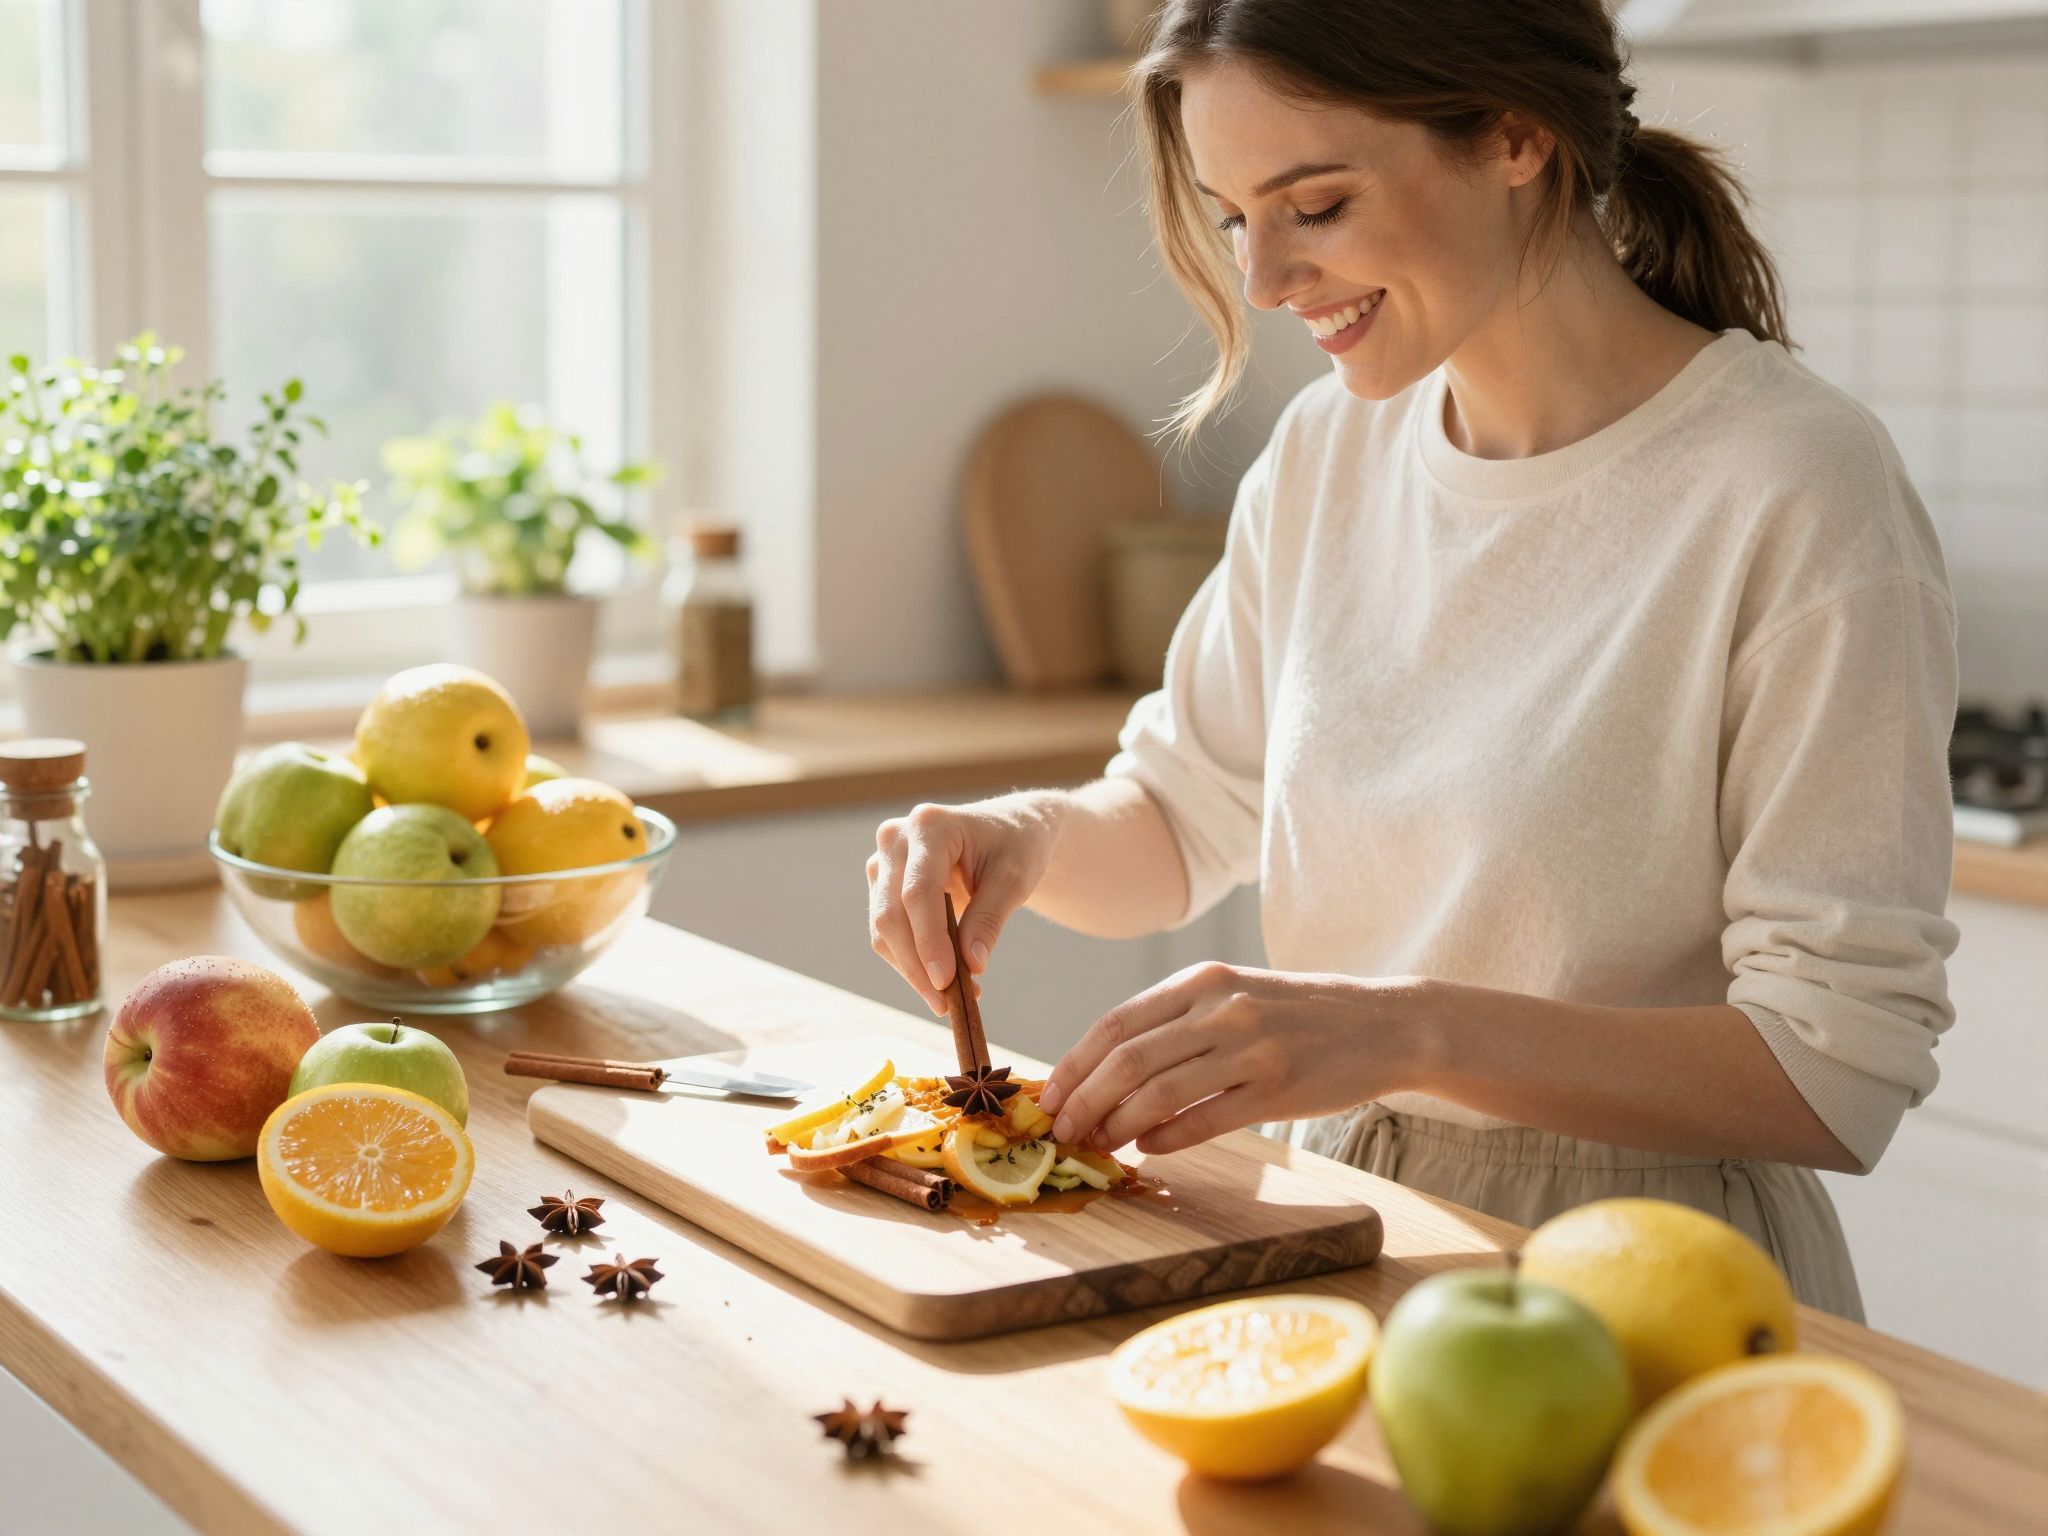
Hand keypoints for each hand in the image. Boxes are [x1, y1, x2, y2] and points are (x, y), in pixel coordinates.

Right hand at [866, 793, 1062, 1015]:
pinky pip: (888, 933)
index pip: (918, 892)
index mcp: (929, 825)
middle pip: (891, 914)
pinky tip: (943, 982)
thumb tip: (971, 965)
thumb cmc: (1016, 847)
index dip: (928, 941)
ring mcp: (884, 862)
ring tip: (952, 998)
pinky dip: (912, 962)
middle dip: (916, 965)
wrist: (1009, 832)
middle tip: (946, 1005)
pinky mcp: (882, 886)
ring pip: (883, 929)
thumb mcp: (1015, 879)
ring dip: (912, 970)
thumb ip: (990, 919)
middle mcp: (895, 839)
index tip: (946, 982)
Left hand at [1037, 963, 1429, 1154]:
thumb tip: (1105, 1070)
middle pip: (1128, 1059)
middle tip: (1061, 1131)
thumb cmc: (1298, 1014)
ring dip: (1117, 1124)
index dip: (1074, 1063)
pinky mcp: (1279, 1089)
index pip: (1116, 1022)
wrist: (1384, 1024)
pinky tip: (1148, 1149)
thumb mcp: (1234, 995)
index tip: (1048, 1096)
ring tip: (1097, 1144)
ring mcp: (1252, 1048)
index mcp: (1203, 980)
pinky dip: (1167, 1138)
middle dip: (1084, 1099)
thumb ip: (1176, 1023)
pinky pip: (1206, 1120)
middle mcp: (1222, 1008)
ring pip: (1160, 1092)